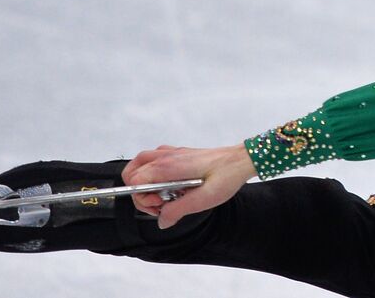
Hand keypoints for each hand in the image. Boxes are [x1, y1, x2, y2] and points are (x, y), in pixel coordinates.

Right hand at [122, 143, 256, 228]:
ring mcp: (173, 154)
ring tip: (163, 195)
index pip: (134, 179)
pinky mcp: (179, 155)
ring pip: (142, 164)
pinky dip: (155, 174)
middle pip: (133, 171)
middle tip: (159, 203)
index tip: (159, 205)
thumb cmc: (227, 175)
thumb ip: (177, 210)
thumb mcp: (203, 200)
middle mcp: (168, 156)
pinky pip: (156, 160)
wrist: (241, 160)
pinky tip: (171, 185)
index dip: (141, 197)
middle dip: (140, 191)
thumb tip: (162, 221)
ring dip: (145, 182)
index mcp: (170, 166)